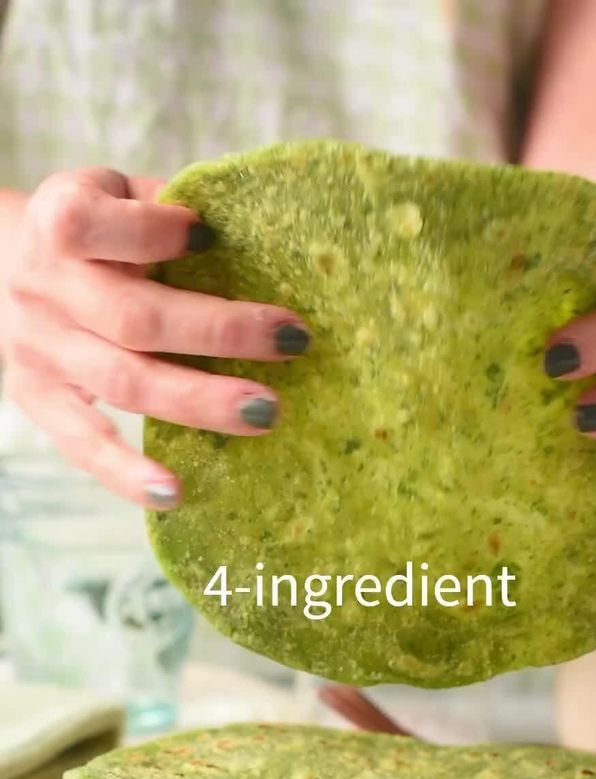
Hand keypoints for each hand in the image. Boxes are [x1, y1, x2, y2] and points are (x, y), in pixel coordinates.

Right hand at [3, 168, 309, 506]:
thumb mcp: (117, 194)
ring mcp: (40, 350)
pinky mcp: (39, 401)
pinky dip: (126, 475)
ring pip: (123, 383)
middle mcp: (44, 287)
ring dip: (199, 402)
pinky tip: (174, 494)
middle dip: (219, 332)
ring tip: (265, 413)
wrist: (0, 266)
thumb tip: (262, 231)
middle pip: (133, 318)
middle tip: (293, 342)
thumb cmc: (94, 230)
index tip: (210, 236)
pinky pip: (83, 446)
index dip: (152, 230)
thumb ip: (166, 207)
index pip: (94, 225)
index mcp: (58, 219)